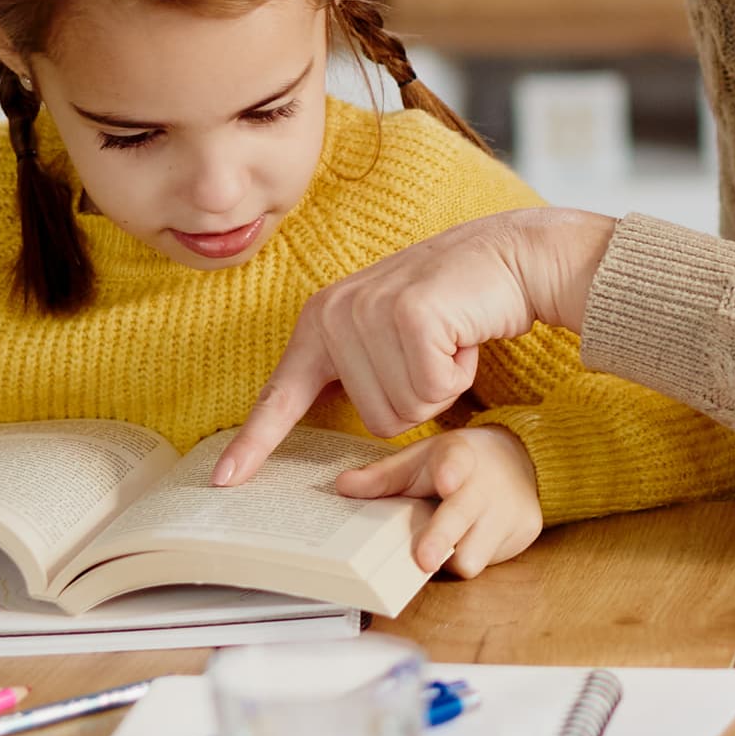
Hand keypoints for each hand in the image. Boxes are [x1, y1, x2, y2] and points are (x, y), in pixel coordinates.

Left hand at [213, 208, 616, 485]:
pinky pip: (434, 390)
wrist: (510, 254)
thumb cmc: (456, 305)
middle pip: (378, 421)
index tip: (224, 481)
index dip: (254, 442)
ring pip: (406, 412)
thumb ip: (359, 368)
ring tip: (449, 339)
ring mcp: (367, 313)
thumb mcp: (390, 332)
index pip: (281, 395)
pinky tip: (463, 333)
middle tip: (436, 349)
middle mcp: (334, 314)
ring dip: (443, 386)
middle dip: (422, 398)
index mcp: (321, 322)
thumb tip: (358, 422)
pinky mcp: (407, 316)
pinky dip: (461, 371)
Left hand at [332, 425, 545, 578]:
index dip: (450, 472)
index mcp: (458, 456)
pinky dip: (474, 558)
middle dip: (443, 538)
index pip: (456, 461)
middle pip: (464, 516)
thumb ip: (383, 477)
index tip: (446, 481)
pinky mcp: (526, 530)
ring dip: (452, 558)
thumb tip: (342, 486)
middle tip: (423, 559)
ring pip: (476, 552)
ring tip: (441, 547)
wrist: (517, 459)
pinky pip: (491, 560)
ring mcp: (510, 509)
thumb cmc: (455, 464)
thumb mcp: (420, 460)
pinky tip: (470, 542)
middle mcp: (487, 484)